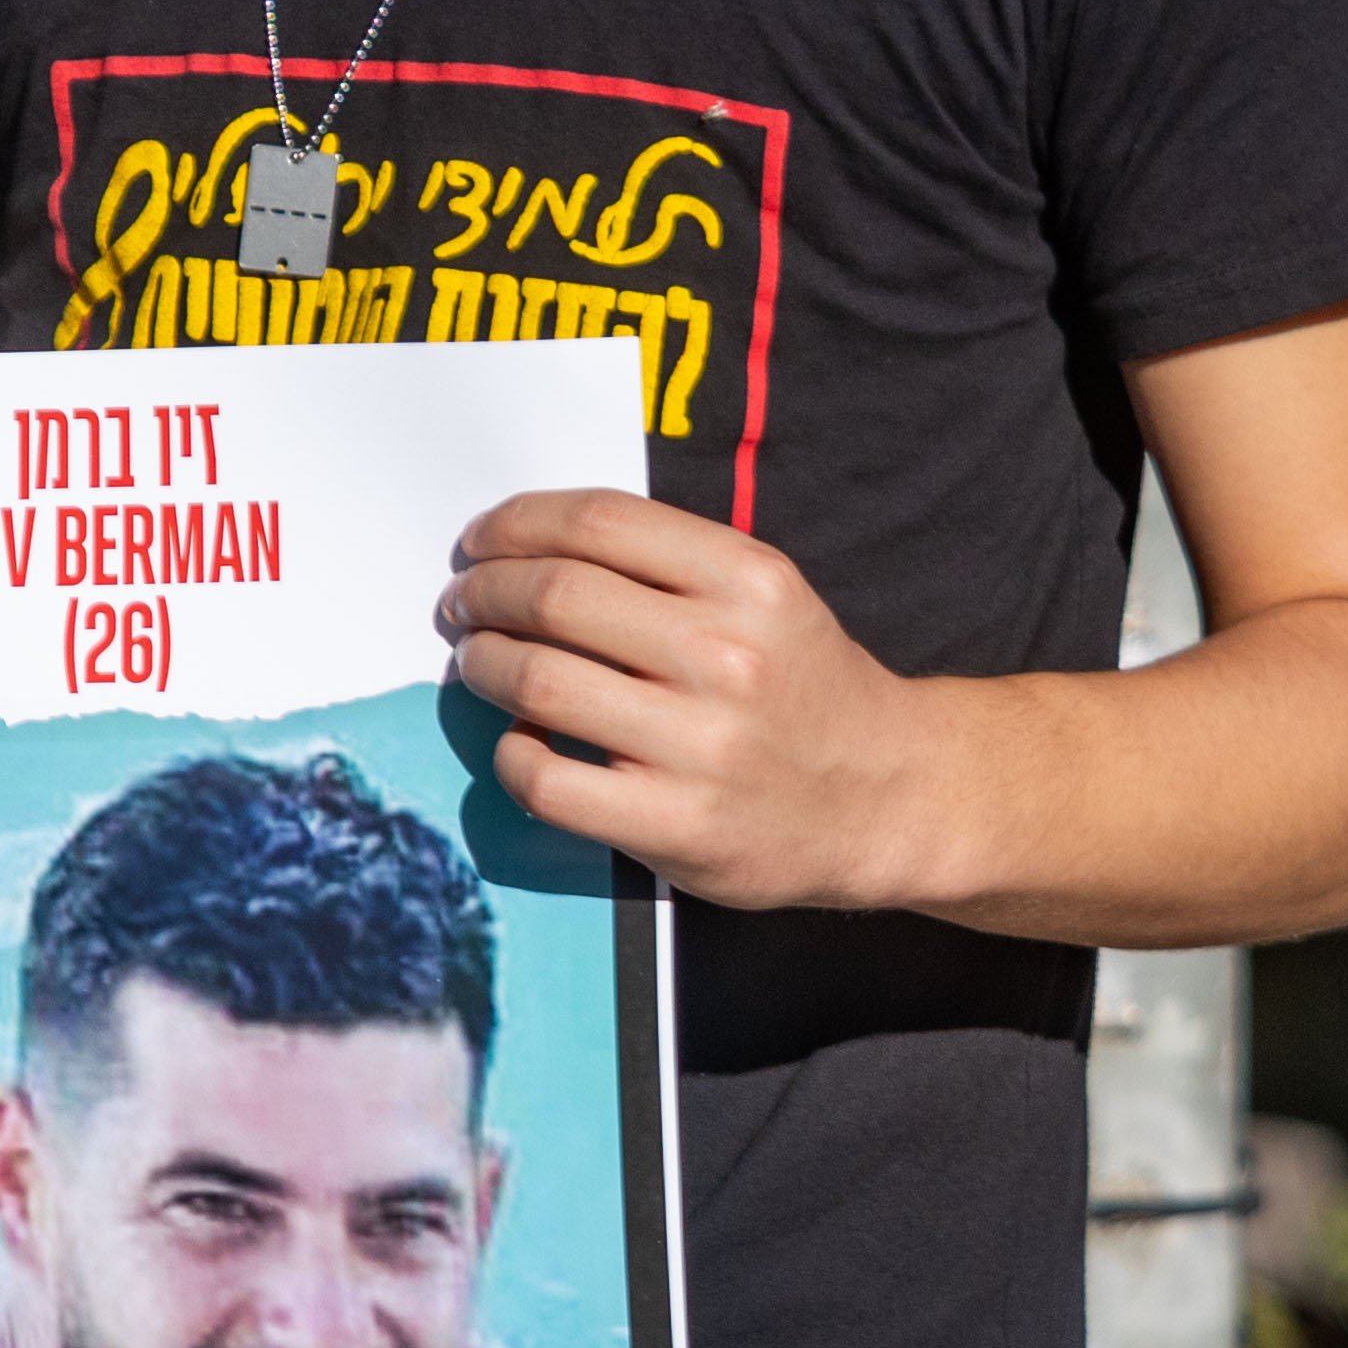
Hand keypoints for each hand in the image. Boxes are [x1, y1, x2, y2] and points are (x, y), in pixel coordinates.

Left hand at [433, 489, 986, 915]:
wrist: (884, 795)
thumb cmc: (805, 688)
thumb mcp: (766, 595)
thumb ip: (667, 564)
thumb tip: (527, 549)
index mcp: (750, 581)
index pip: (600, 523)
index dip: (517, 524)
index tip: (481, 540)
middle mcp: (727, 655)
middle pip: (554, 596)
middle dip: (484, 592)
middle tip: (462, 603)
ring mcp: (700, 745)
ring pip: (537, 682)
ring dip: (482, 663)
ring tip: (477, 662)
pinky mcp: (674, 824)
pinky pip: (546, 780)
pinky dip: (510, 754)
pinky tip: (519, 742)